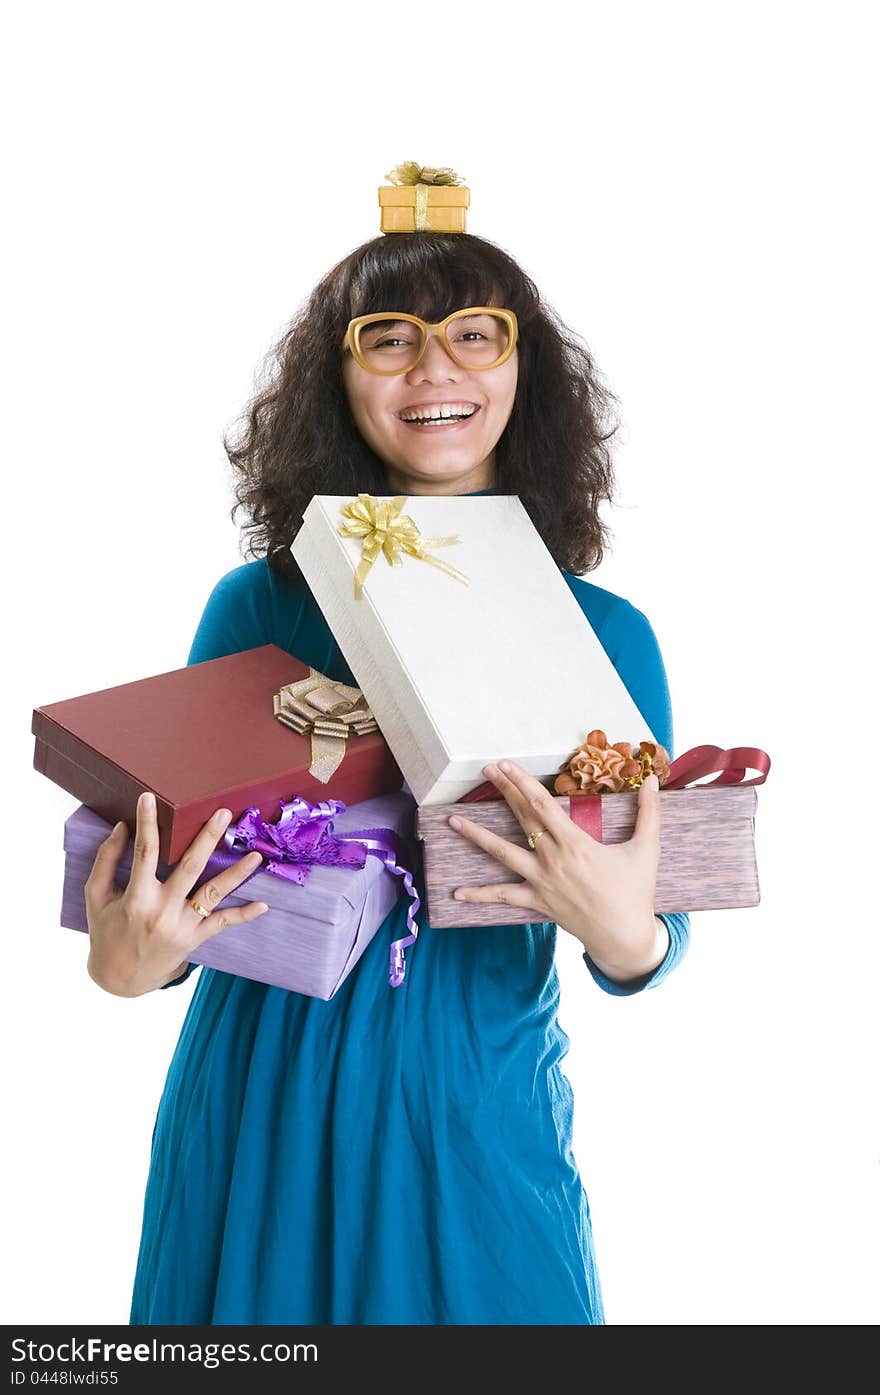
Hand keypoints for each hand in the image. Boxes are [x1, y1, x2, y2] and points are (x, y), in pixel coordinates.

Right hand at [84, 791, 268, 996]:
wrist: (119, 979)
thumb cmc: (106, 932)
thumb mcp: (96, 897)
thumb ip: (106, 860)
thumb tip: (121, 827)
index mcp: (136, 897)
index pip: (144, 853)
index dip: (147, 824)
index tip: (150, 798)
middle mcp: (162, 910)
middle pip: (190, 867)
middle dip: (208, 838)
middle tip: (224, 814)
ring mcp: (181, 926)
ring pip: (213, 894)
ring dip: (237, 874)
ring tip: (256, 855)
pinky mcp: (194, 939)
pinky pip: (222, 924)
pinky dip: (243, 915)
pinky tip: (263, 904)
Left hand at [447, 759, 667, 981]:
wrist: (624, 937)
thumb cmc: (636, 892)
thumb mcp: (647, 849)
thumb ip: (649, 812)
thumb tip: (655, 779)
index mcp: (575, 843)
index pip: (542, 804)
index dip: (522, 782)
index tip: (506, 764)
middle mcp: (552, 859)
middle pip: (521, 818)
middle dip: (503, 791)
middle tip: (486, 769)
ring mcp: (541, 881)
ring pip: (502, 853)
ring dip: (475, 836)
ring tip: (452, 820)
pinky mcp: (536, 902)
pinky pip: (503, 897)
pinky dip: (479, 896)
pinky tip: (456, 893)